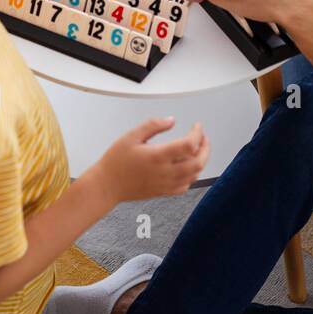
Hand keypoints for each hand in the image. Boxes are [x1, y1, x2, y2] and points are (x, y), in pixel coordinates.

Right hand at [91, 117, 208, 202]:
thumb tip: (171, 120)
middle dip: (206, 147)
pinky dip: (192, 175)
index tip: (196, 126)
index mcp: (158, 156)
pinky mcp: (163, 192)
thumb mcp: (131, 136)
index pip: (189, 145)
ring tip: (198, 149)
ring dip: (201, 160)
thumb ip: (153, 125)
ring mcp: (166, 184)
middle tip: (203, 137)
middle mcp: (165, 172)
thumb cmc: (115, 161)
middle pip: (198, 162)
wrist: (106, 185)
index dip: (198, 133)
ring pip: (195, 174)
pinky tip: (187, 167)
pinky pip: (185, 186)